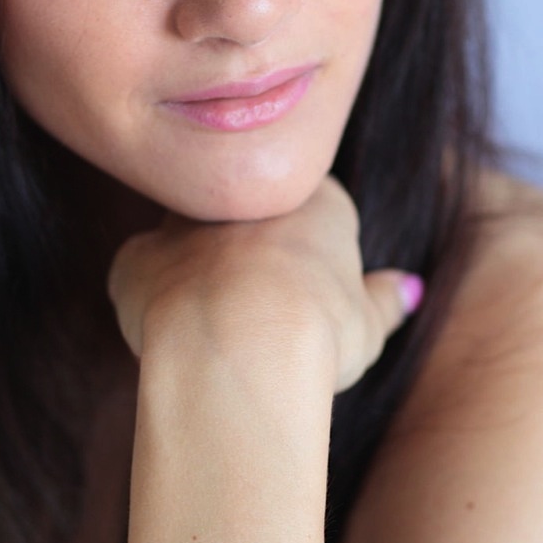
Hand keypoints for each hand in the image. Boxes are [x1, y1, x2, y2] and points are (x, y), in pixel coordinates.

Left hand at [106, 174, 422, 393]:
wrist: (243, 344)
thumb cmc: (318, 334)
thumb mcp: (368, 325)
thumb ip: (383, 301)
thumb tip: (407, 289)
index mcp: (311, 200)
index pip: (310, 219)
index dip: (308, 269)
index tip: (309, 311)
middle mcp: (243, 196)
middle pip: (245, 224)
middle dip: (248, 265)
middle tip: (262, 325)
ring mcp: (184, 221)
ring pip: (189, 245)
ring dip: (199, 281)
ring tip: (219, 340)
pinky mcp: (136, 257)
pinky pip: (141, 279)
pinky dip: (152, 308)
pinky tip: (175, 346)